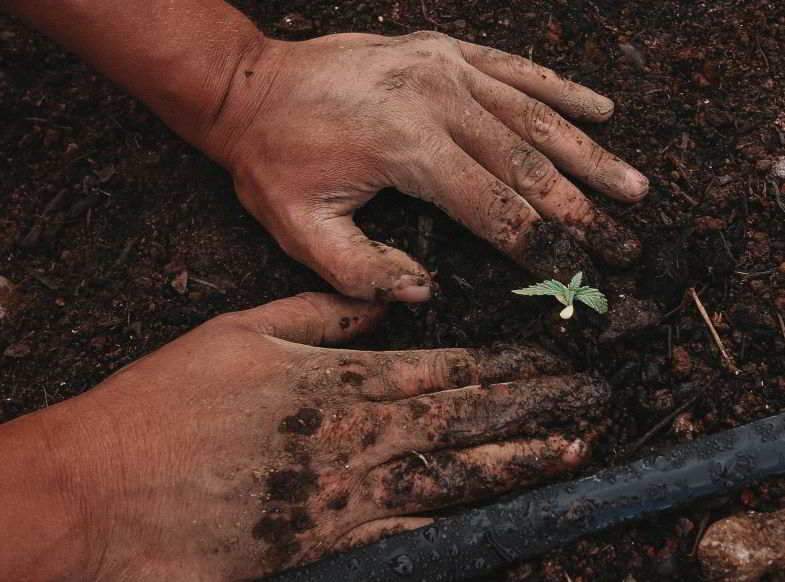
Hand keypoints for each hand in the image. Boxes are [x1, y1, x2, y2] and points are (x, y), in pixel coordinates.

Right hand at [22, 294, 608, 579]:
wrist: (106, 488)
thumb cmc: (168, 401)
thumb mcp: (242, 332)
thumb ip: (321, 314)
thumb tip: (385, 303)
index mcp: (336, 380)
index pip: (442, 369)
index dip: (504, 365)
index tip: (552, 360)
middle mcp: (352, 435)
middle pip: (462, 419)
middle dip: (532, 408)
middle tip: (592, 401)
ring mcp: (344, 493)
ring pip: (450, 474)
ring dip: (515, 462)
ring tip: (571, 450)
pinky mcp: (324, 540)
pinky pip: (406, 530)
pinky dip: (458, 520)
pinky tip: (501, 513)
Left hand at [207, 32, 648, 301]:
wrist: (249, 87)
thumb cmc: (273, 161)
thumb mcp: (300, 231)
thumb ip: (363, 272)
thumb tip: (426, 293)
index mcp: (407, 149)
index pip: (494, 208)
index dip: (542, 247)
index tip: (581, 275)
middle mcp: (438, 100)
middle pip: (529, 165)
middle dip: (581, 212)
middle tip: (627, 244)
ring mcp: (444, 67)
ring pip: (535, 116)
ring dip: (589, 155)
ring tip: (633, 187)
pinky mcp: (442, 50)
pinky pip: (515, 70)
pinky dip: (560, 91)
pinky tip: (601, 109)